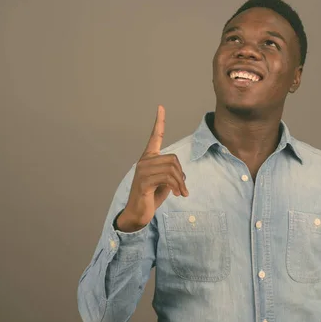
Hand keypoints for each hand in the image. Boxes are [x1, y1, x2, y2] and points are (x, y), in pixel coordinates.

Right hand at [116, 105, 188, 231]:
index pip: (155, 137)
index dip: (159, 122)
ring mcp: (142, 170)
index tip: (160, 108)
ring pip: (171, 168)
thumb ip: (171, 173)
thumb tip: (179, 173)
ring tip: (180, 193)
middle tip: (183, 189)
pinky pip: (166, 178)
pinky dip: (176, 186)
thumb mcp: (164, 183)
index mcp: (148, 159)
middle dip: (181, 175)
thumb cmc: (151, 197)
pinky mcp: (144, 181)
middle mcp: (144, 161)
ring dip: (180, 183)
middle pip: (173, 159)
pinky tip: (176, 194)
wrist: (137, 213)